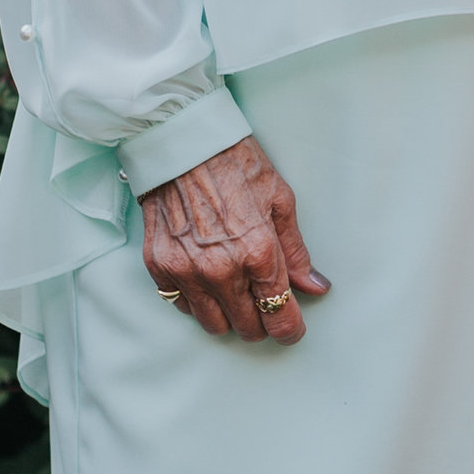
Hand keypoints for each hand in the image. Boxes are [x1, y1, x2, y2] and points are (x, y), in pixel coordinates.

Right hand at [141, 136, 328, 344]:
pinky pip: (182, 306)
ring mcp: (186, 271)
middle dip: (261, 321)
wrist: (182, 144)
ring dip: (228, 315)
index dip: (290, 329)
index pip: (279, 317)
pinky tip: (206, 278)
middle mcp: (221, 270)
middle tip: (263, 301)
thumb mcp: (280, 202)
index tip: (291, 328)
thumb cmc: (235, 164)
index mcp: (258, 253)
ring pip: (213, 325)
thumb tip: (315, 287)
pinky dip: (197, 300)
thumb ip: (296, 253)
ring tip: (234, 291)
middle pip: (247, 328)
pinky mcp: (159, 267)